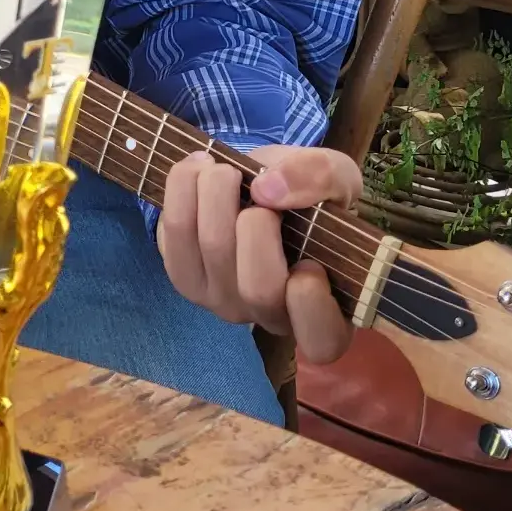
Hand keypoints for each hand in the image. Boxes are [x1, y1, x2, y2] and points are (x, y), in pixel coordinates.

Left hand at [158, 145, 359, 364]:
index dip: (312, 307)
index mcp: (326, 310)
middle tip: (261, 187)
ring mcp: (224, 302)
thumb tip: (268, 191)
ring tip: (225, 169)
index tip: (310, 265)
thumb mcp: (338, 178)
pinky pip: (173, 233)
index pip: (322, 341)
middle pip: (259, 288)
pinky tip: (199, 171)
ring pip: (213, 250)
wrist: (260, 186)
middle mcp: (272, 317)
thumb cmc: (311, 196)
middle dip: (258, 222)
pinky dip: (184, 190)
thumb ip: (321, 177)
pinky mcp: (184, 277)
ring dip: (216, 194)